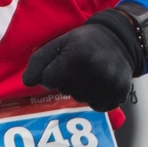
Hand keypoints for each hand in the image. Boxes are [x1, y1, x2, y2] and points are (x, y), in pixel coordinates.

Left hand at [21, 9, 144, 111]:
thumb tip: (28, 82)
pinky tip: (100, 83)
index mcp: (78, 56)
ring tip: (91, 73)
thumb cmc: (84, 42)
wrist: (119, 40)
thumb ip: (38, 61)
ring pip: (81, 99)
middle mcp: (96, 71)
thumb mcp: (58, 43)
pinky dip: (96, 98)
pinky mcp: (120, 93)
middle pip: (66, 91)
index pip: (49, 81)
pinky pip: (97, 106)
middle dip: (68, 81)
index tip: (61, 64)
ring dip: (82, 90)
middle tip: (79, 66)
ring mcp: (109, 83)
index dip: (52, 74)